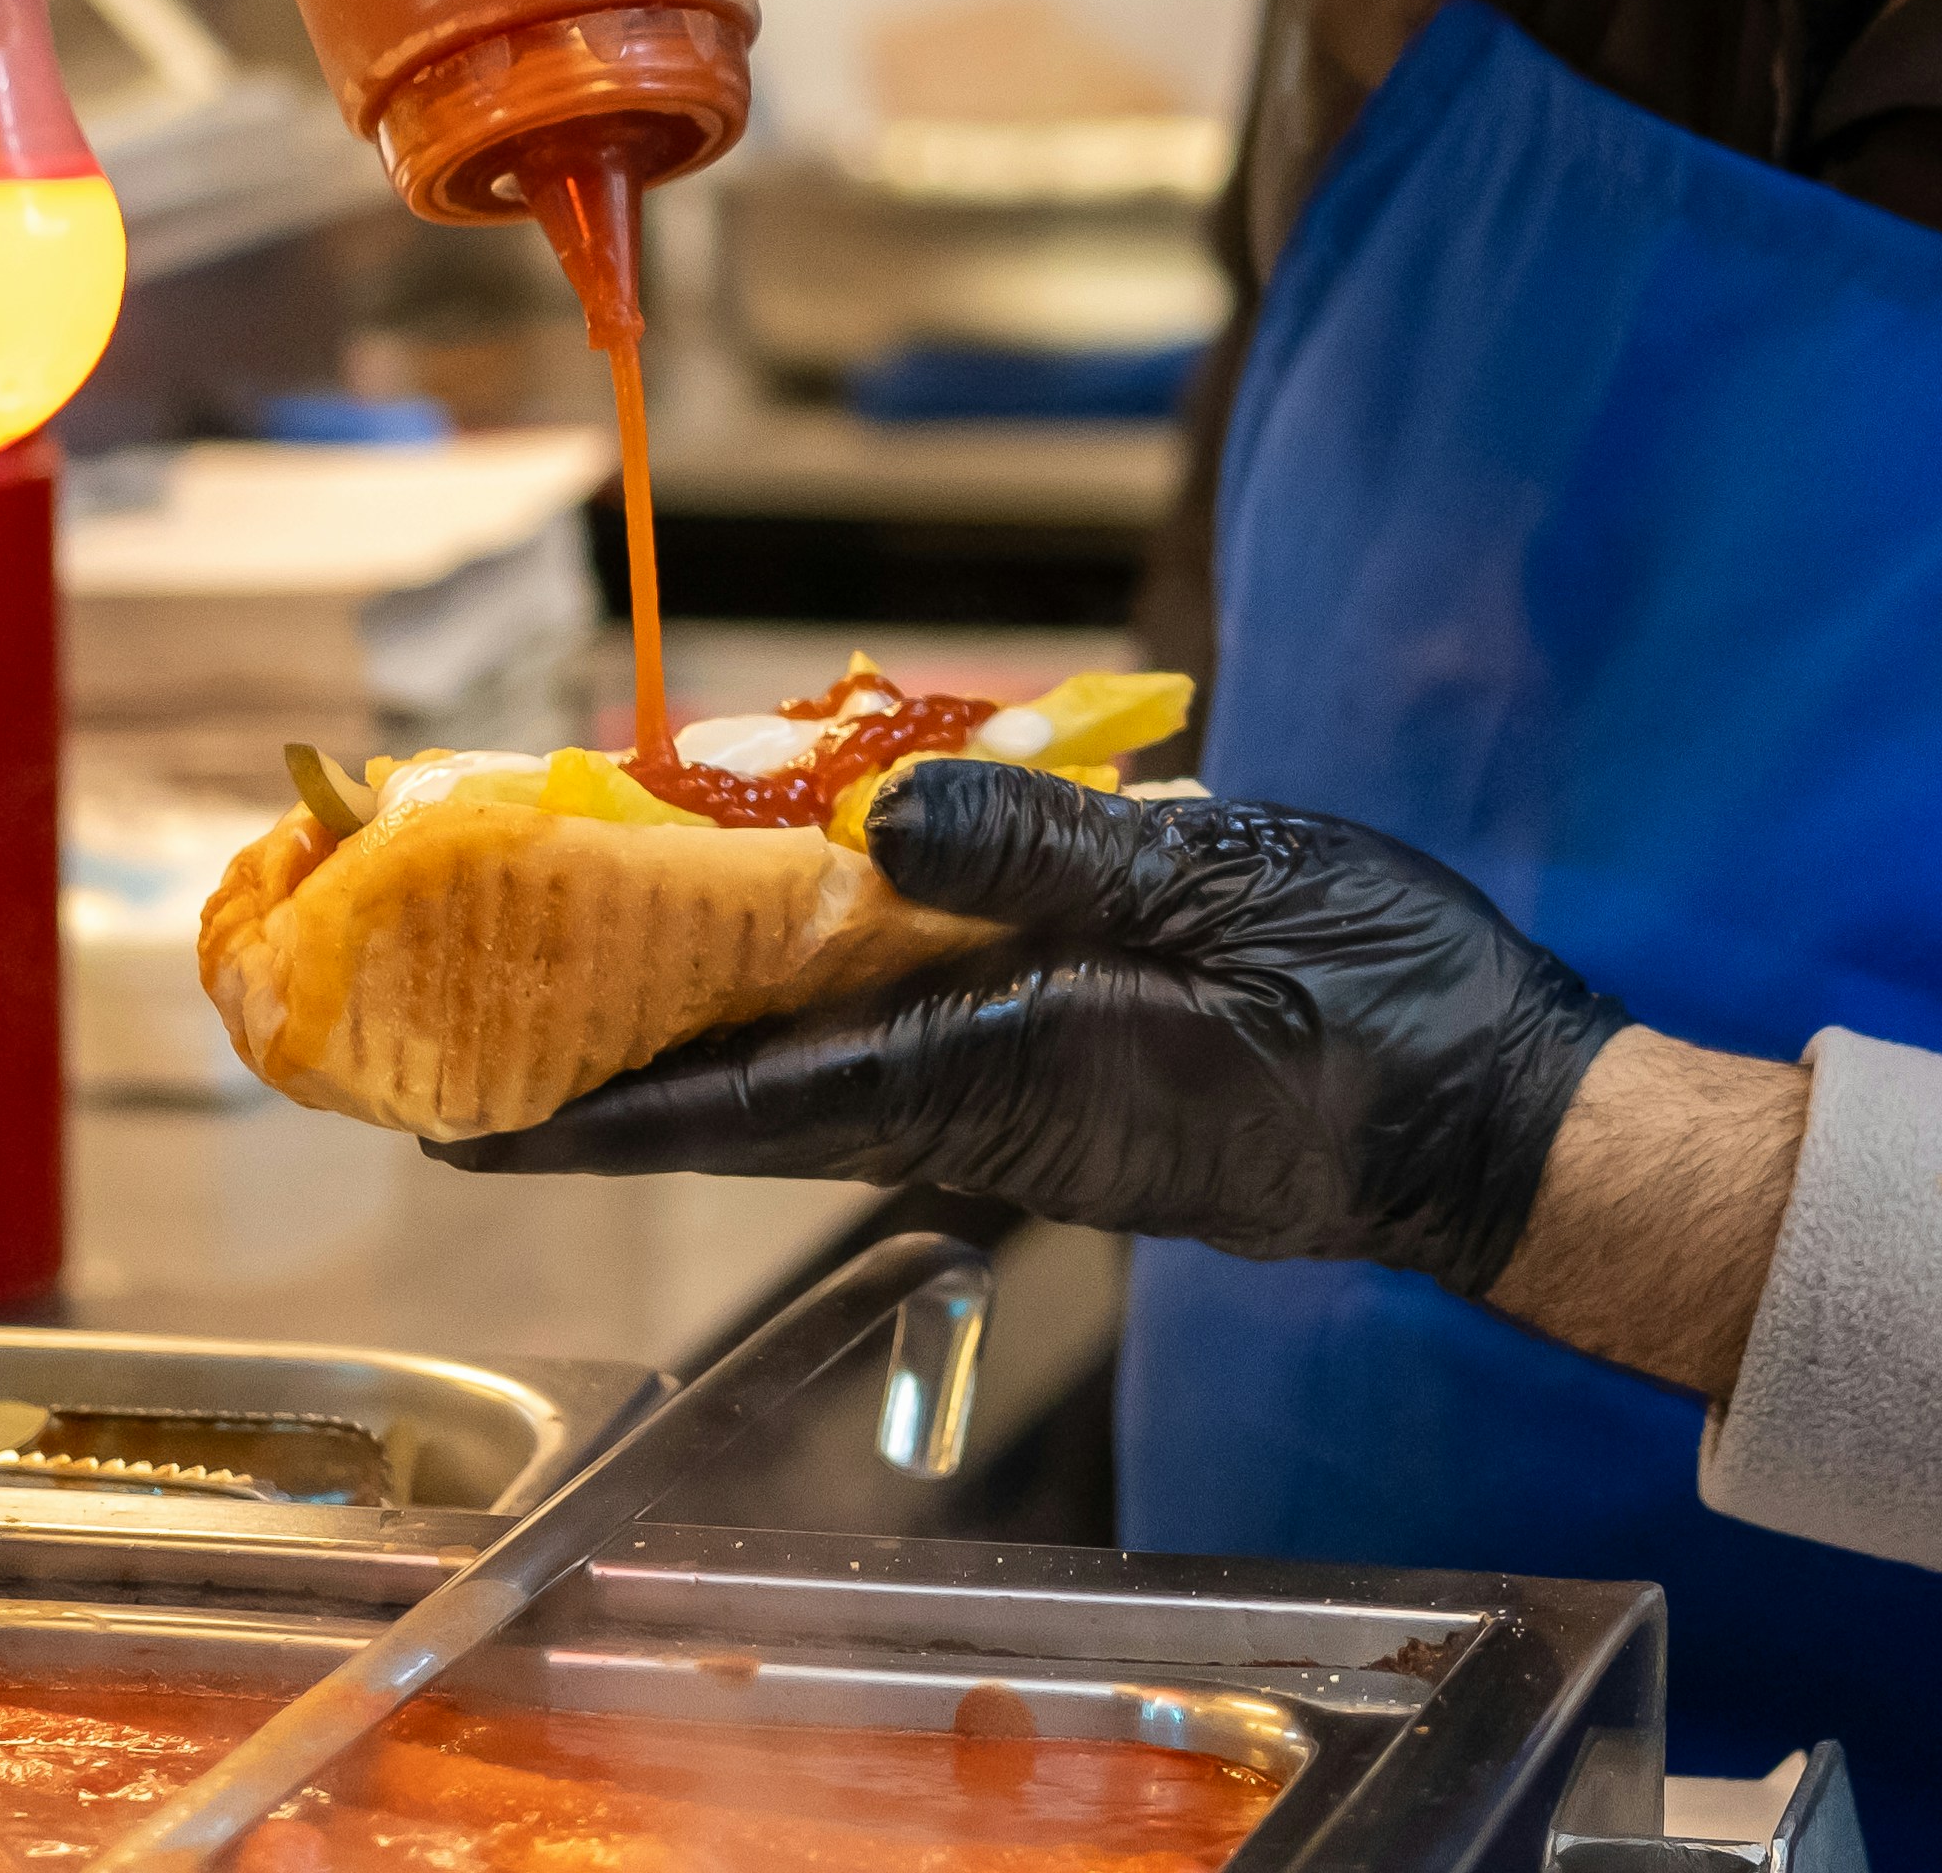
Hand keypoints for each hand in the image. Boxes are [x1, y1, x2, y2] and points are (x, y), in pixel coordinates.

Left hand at [437, 759, 1627, 1291]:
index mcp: (994, 1073)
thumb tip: (868, 822)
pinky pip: (889, 1044)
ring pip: (805, 1065)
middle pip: (739, 1092)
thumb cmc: (1373, 1011)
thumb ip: (1040, 850)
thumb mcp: (1216, 886)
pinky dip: (800, 997)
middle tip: (456, 1019)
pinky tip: (775, 928)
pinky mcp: (1066, 1082)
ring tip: (572, 952)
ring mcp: (1019, 1104)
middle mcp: (978, 1109)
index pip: (741, 1102)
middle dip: (596, 1059)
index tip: (449, 1117)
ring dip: (687, 1023)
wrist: (1492, 1119)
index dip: (583, 1108)